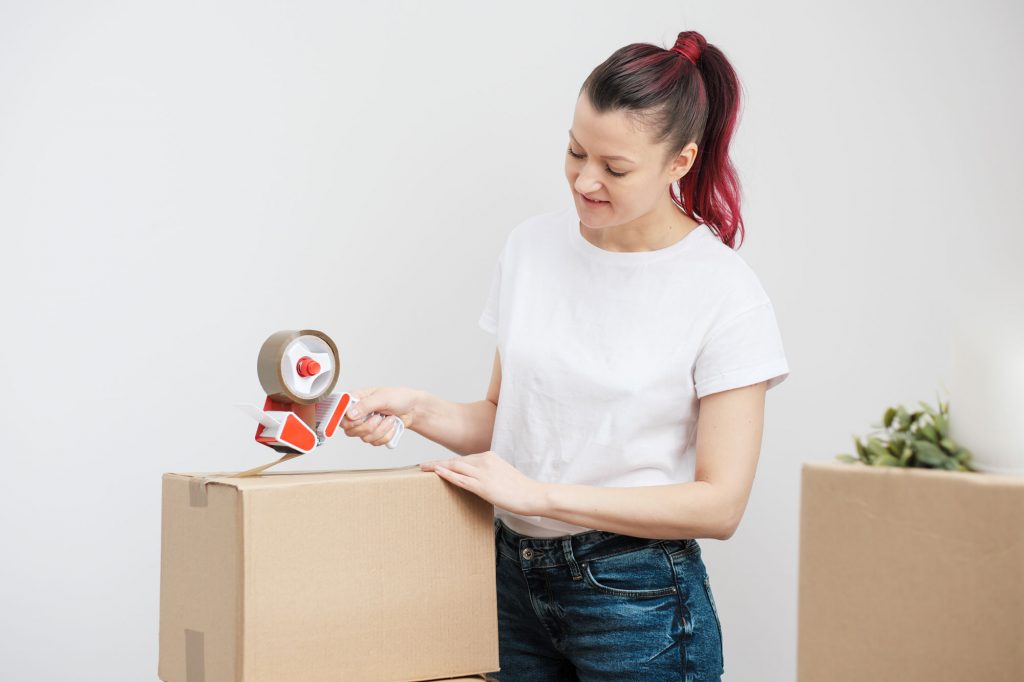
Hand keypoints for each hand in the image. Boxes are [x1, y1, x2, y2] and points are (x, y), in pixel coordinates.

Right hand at [340, 386, 420, 446]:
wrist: (412, 409)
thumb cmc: (398, 397)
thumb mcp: (382, 397)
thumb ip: (365, 405)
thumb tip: (350, 414)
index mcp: (355, 400)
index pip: (339, 413)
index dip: (347, 420)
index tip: (358, 419)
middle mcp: (356, 413)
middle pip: (350, 430)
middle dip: (369, 426)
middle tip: (379, 416)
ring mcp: (364, 425)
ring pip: (364, 437)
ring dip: (381, 429)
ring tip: (389, 418)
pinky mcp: (373, 435)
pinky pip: (374, 442)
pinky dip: (386, 435)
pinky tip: (390, 425)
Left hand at [419, 451, 547, 515]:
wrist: (532, 494)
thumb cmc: (519, 488)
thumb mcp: (502, 473)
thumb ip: (488, 472)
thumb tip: (475, 479)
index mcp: (489, 456)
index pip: (463, 458)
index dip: (447, 461)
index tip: (435, 463)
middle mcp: (485, 461)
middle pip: (455, 461)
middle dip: (438, 463)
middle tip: (423, 465)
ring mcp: (483, 473)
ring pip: (455, 467)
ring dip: (437, 467)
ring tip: (424, 469)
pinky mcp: (483, 486)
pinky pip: (461, 479)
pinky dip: (447, 475)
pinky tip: (437, 473)